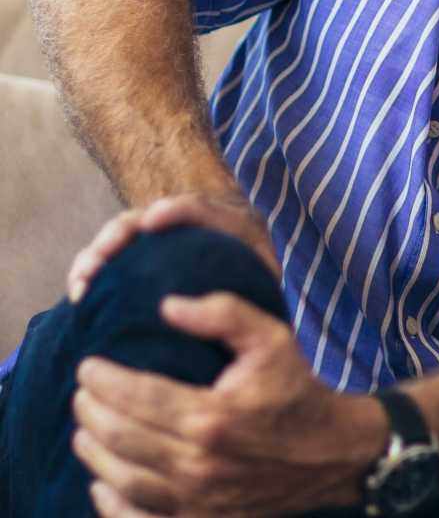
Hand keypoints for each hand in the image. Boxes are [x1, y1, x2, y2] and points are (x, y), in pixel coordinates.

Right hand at [68, 194, 278, 303]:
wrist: (249, 276)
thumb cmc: (260, 287)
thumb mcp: (267, 284)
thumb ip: (260, 289)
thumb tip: (253, 322)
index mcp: (232, 224)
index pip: (205, 208)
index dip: (179, 209)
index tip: (152, 220)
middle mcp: (194, 224)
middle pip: (153, 216)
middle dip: (123, 232)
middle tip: (101, 256)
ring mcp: (166, 236)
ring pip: (128, 233)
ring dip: (100, 252)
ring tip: (83, 278)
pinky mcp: (145, 253)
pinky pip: (115, 254)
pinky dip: (94, 267)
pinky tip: (79, 289)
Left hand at [71, 293, 384, 516]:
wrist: (333, 450)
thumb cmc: (297, 388)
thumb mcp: (272, 337)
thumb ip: (222, 313)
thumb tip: (167, 304)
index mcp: (211, 416)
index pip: (137, 397)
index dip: (104, 381)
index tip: (87, 365)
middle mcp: (197, 463)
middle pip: (122, 439)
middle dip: (92, 413)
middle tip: (81, 392)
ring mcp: (197, 500)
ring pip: (123, 480)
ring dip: (94, 453)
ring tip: (84, 428)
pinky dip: (112, 504)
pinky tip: (101, 483)